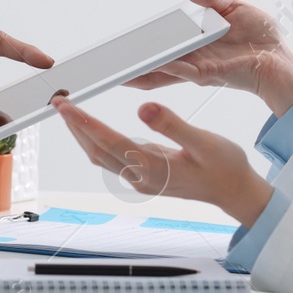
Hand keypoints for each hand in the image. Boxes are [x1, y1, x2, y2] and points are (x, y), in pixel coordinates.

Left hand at [51, 93, 272, 226]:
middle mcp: (141, 176)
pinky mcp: (144, 177)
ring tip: (68, 111)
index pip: (107, 141)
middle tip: (57, 101)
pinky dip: (96, 140)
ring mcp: (141, 179)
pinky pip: (111, 158)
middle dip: (74, 126)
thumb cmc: (225, 166)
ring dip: (82, 134)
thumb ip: (172, 125)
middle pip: (96, 149)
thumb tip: (143, 107)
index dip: (83, 122)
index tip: (65, 105)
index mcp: (152, 167)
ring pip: (101, 156)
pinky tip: (91, 127)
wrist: (235, 191)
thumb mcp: (204, 141)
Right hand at [124, 0, 292, 115]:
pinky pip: (187, 71)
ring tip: (117, 68)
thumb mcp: (231, 7)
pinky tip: (157, 62)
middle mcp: (190, 61)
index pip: (156, 49)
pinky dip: (170, 67)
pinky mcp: (214, 74)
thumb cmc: (260, 36)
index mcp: (191, 46)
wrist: (284, 59)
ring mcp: (199, 70)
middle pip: (151, 65)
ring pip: (162, 70)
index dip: (133, 50)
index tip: (109, 49)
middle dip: (126, 67)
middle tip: (100, 65)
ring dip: (141, 69)